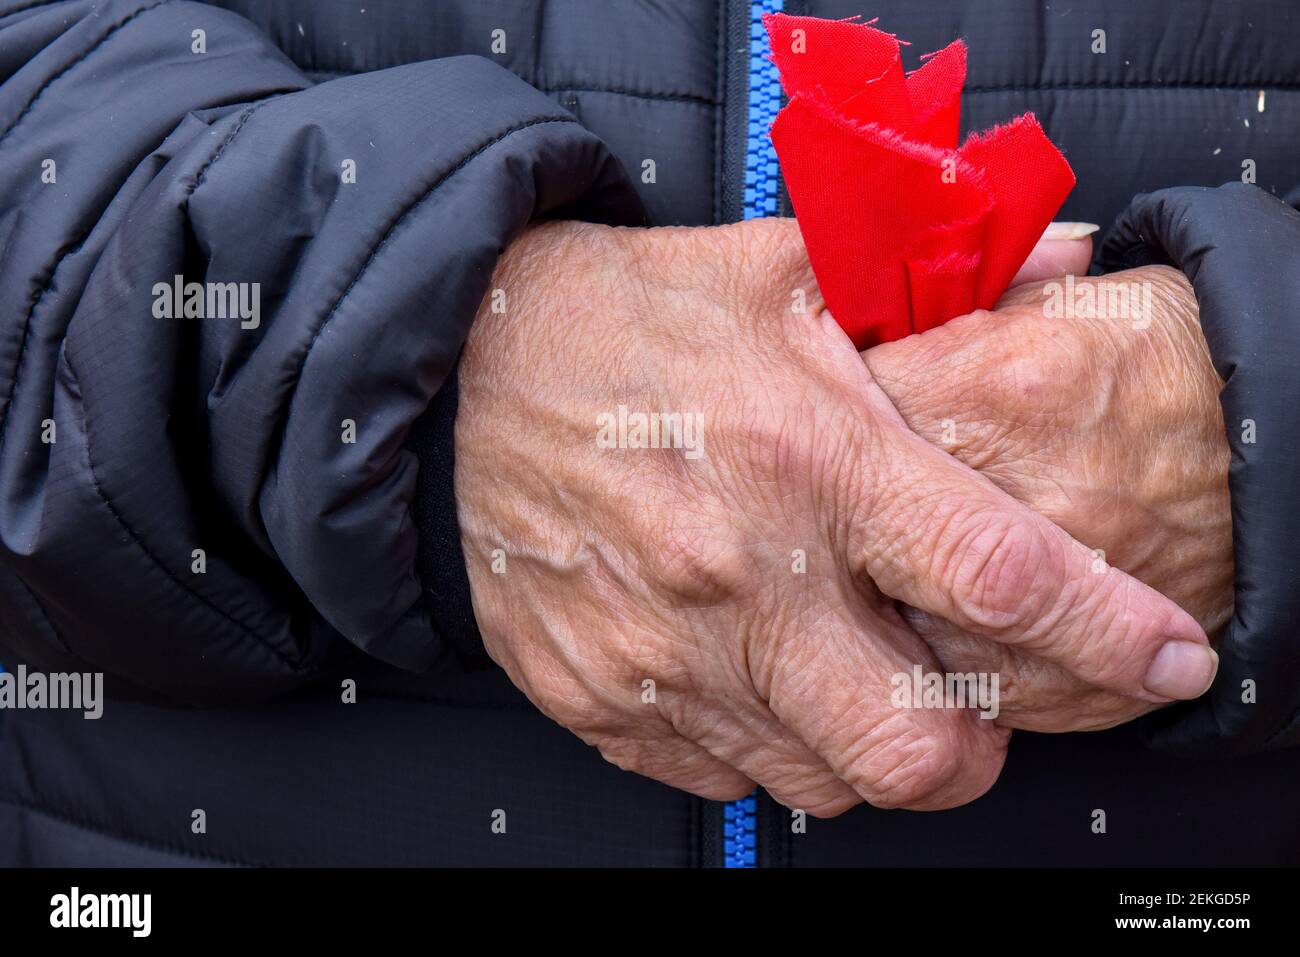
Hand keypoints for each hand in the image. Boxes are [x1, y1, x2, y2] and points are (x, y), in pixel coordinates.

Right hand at [455, 219, 1212, 813]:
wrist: (456, 376)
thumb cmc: (627, 323)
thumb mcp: (782, 271)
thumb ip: (927, 275)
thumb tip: (1057, 260)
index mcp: (809, 460)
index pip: (996, 575)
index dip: (1107, 631)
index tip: (1164, 658)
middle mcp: (741, 577)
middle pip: (920, 748)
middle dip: (978, 749)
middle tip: (966, 700)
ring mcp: (663, 655)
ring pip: (825, 783)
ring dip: (868, 746)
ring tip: (845, 671)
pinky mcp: (599, 700)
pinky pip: (720, 780)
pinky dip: (765, 746)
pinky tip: (752, 674)